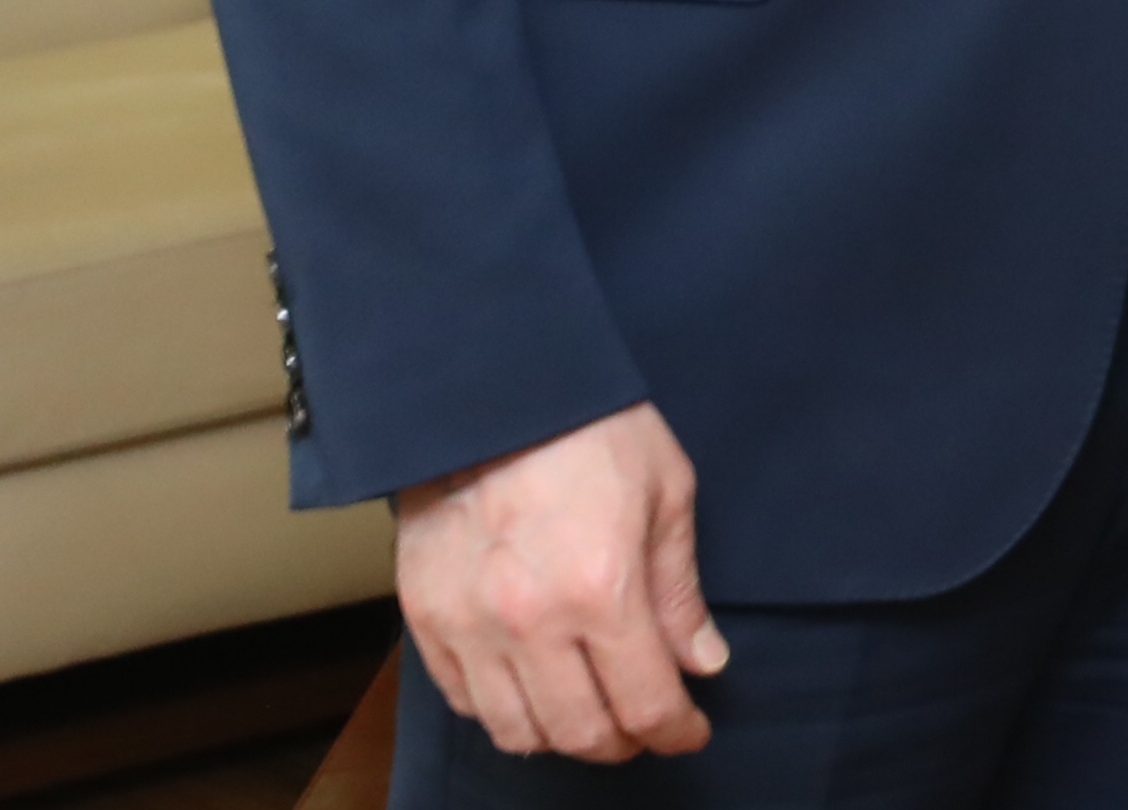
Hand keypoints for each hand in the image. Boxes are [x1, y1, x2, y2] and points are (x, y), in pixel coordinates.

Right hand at [394, 402, 728, 760]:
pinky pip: (463, 699)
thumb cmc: (591, 426)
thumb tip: (703, 662)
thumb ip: (679, 590)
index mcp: (602, 588)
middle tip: (643, 728)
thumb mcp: (666, 492)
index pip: (645, 702)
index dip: (676, 730)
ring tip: (588, 713)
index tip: (689, 731)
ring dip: (560, 736)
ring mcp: (469, 624)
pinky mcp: (425, 616)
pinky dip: (502, 710)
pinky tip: (531, 687)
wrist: (492, 385)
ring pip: (516, 731)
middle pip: (580, 732)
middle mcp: (530, 621)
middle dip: (623, 743)